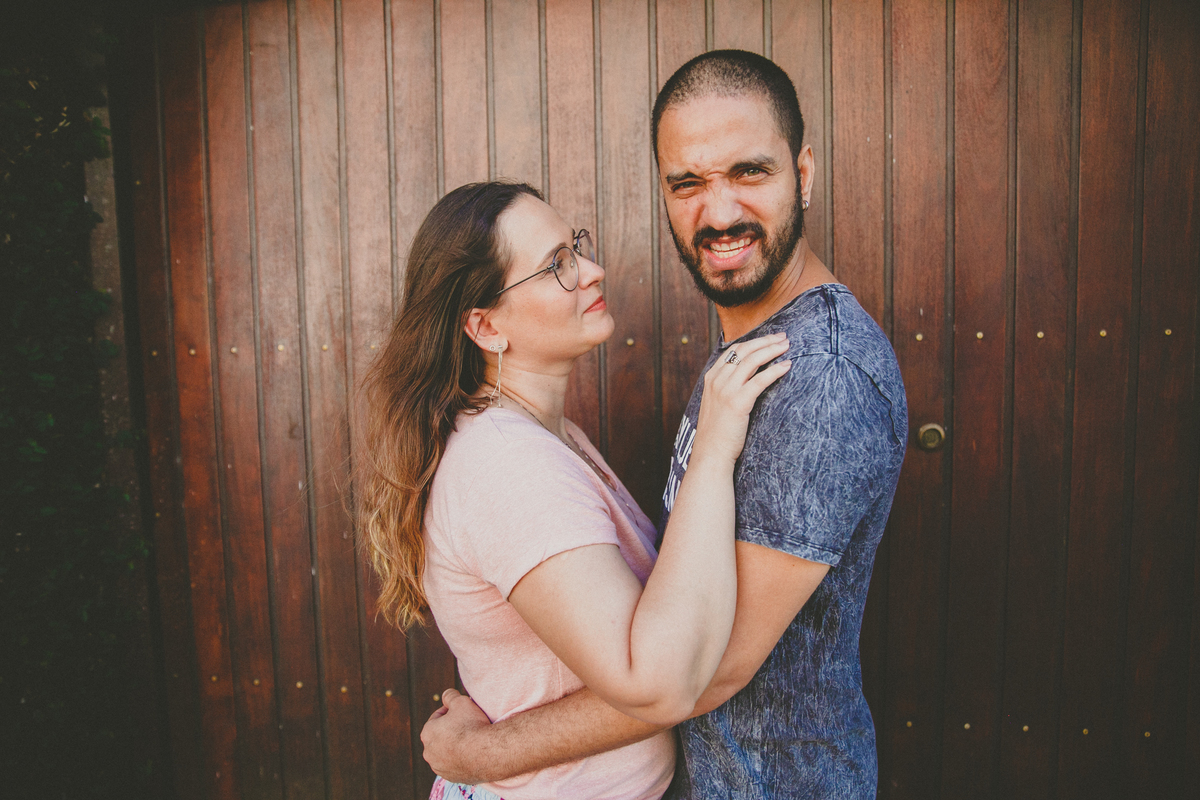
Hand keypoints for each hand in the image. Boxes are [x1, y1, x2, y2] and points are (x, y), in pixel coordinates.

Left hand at [420, 688, 493, 783]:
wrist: (487, 753)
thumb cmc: (471, 725)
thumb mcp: (461, 702)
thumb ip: (450, 696)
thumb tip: (447, 694)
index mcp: (427, 733)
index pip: (438, 717)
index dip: (451, 712)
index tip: (463, 711)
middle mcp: (429, 753)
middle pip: (441, 736)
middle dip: (452, 730)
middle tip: (468, 724)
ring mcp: (440, 768)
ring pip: (447, 753)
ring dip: (456, 746)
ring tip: (472, 740)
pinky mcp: (453, 778)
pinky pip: (457, 766)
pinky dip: (463, 759)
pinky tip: (474, 753)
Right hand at [694, 332, 790, 463]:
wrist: (710, 454)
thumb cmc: (717, 433)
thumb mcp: (717, 404)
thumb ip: (727, 388)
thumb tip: (748, 380)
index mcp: (711, 378)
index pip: (734, 350)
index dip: (754, 341)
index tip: (770, 338)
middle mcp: (717, 380)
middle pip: (744, 350)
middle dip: (765, 341)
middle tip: (783, 337)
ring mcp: (725, 390)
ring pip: (752, 361)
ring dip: (772, 350)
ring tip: (787, 346)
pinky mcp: (737, 402)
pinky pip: (760, 380)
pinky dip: (775, 370)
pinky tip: (787, 366)